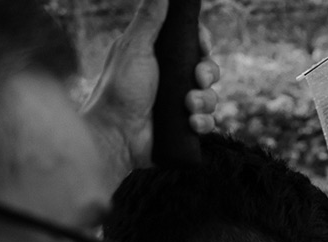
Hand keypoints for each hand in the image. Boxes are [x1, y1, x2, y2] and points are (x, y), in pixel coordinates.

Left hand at [81, 0, 221, 175]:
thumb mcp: (134, 48)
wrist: (116, 135)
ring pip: (211, 97)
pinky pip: (208, 122)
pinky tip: (191, 124)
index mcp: (159, 56)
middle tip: (199, 80)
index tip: (203, 47)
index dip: (203, 44)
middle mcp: (170, 78)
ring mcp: (177, 104)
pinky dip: (204, 122)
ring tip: (189, 107)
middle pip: (208, 69)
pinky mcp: (183, 127)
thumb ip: (150, 19)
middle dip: (209, 74)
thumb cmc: (119, 89)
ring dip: (206, 101)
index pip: (192, 44)